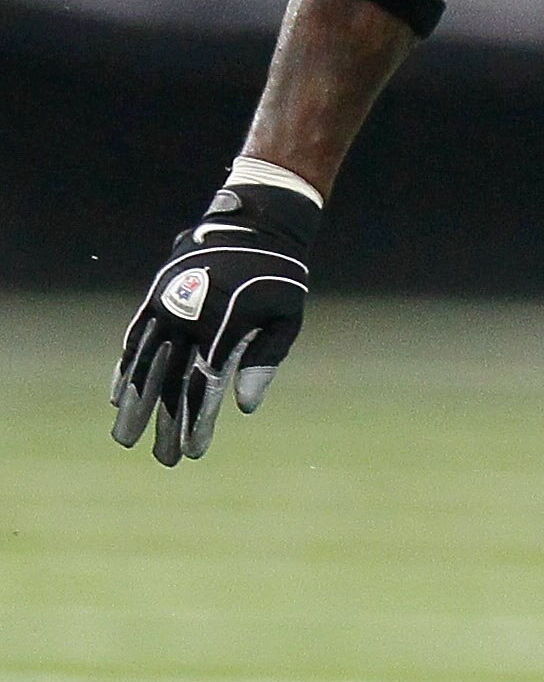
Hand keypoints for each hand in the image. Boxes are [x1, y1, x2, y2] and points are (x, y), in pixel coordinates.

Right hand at [111, 179, 320, 464]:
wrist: (256, 221)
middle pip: (170, 381)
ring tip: (126, 436)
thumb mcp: (286, 317)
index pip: (204, 386)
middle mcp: (190, 317)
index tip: (194, 452)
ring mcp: (169, 304)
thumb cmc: (280, 276)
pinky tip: (118, 394)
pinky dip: (127, 366)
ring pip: (145, 362)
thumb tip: (244, 408)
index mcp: (225, 325)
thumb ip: (264, 360)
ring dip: (135, 403)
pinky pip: (136, 336)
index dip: (198, 422)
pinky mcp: (157, 294)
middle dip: (164, 423)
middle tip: (161, 459)